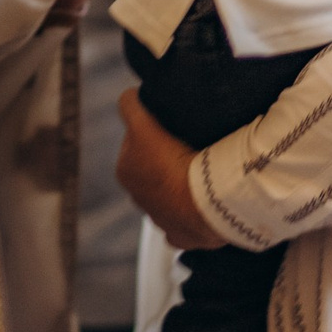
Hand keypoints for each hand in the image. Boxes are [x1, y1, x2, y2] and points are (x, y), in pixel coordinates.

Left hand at [116, 90, 225, 250]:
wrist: (205, 203)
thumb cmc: (175, 163)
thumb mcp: (143, 125)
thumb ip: (130, 105)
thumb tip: (129, 96)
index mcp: (125, 170)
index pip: (136, 140)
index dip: (153, 129)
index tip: (172, 126)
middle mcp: (137, 197)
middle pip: (152, 168)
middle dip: (166, 158)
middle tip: (190, 146)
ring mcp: (160, 219)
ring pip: (170, 195)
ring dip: (181, 185)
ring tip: (203, 173)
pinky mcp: (181, 236)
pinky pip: (186, 222)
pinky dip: (193, 214)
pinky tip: (206, 203)